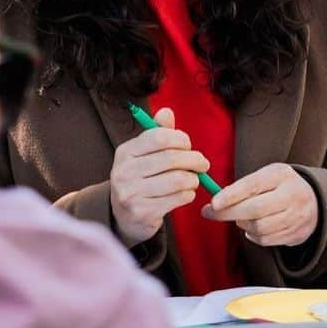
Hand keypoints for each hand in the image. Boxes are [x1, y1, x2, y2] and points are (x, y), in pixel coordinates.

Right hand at [110, 107, 209, 247]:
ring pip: (178, 180)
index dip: (180, 139)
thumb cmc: (140, 179)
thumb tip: (167, 111)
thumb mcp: (144, 154)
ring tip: (194, 179)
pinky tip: (186, 193)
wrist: (124, 216)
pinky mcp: (143, 213)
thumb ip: (157, 133)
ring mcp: (132, 194)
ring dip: (193, 179)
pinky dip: (189, 194)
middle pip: (171, 158)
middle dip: (194, 159)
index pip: (158, 137)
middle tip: (202, 164)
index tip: (188, 145)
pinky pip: (178, 198)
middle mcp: (124, 172)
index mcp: (124, 152)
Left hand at [202, 163, 318, 247]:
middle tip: (210, 213)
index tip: (214, 203)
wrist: (316, 201)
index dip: (231, 195)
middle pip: (255, 209)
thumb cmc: (280, 187)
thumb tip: (216, 202)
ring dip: (243, 225)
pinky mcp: (297, 233)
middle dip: (228, 213)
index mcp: (281, 175)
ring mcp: (297, 216)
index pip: (253, 185)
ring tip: (243, 218)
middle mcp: (292, 194)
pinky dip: (254, 236)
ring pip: (259, 227)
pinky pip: (266, 240)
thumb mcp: (267, 176)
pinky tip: (255, 228)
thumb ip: (245, 186)